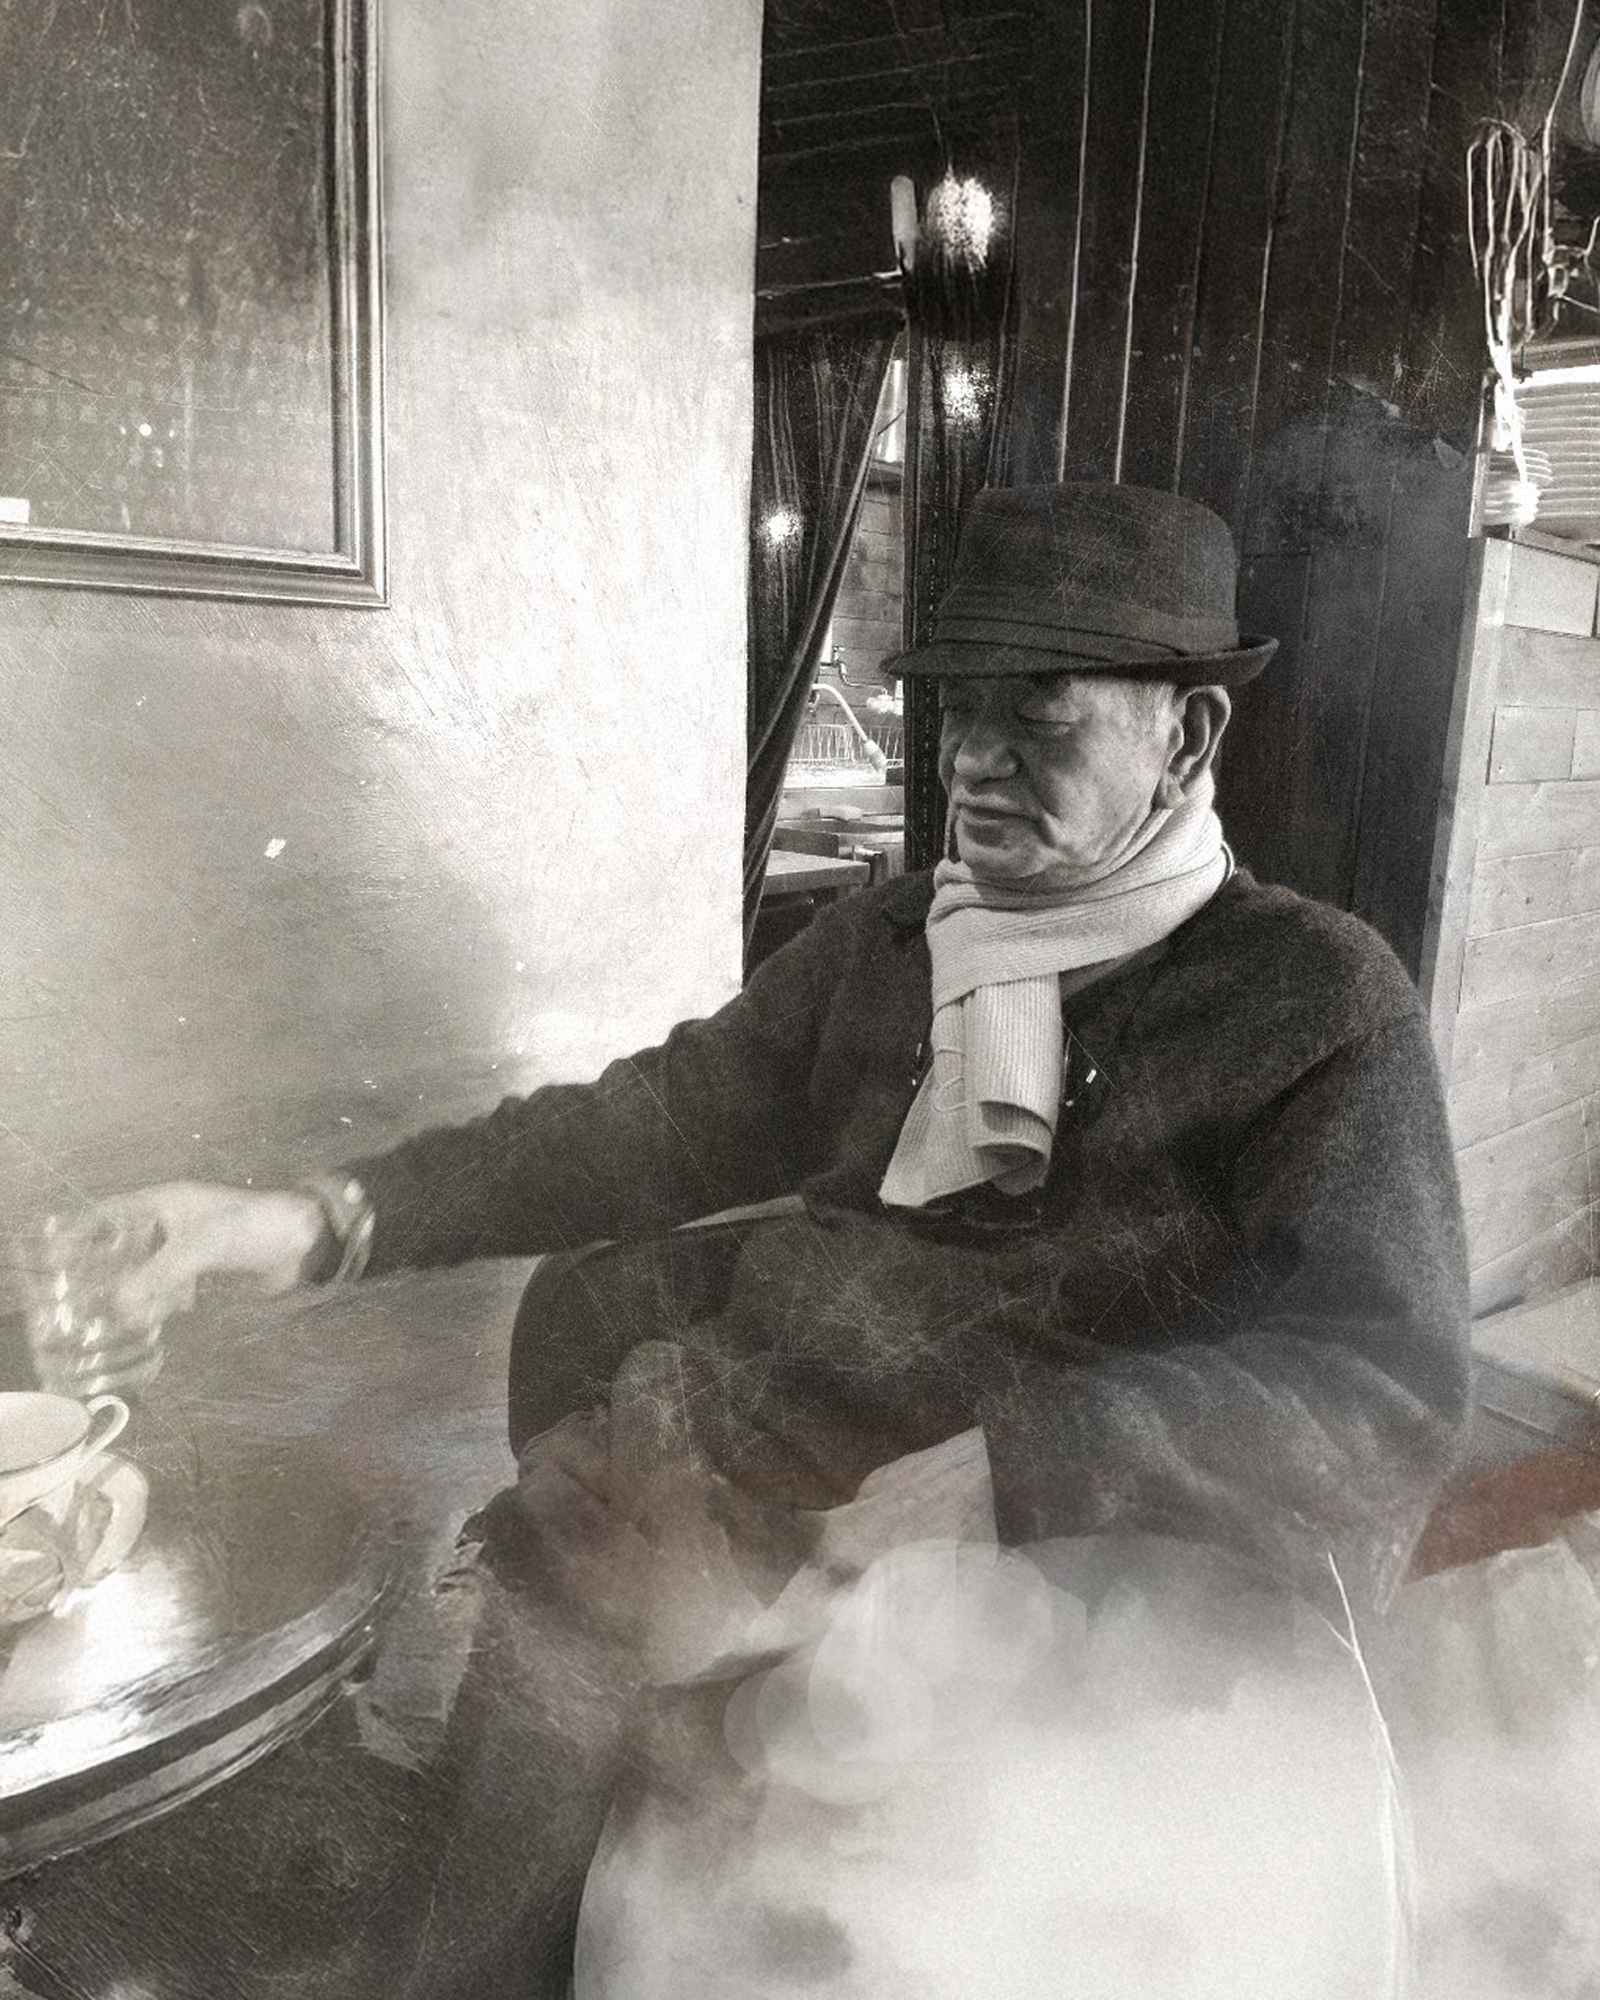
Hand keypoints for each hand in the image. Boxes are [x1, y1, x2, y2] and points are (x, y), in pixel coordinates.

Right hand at [83, 1182, 329, 1328]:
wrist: (307, 1240)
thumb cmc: (253, 1228)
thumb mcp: (201, 1248)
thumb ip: (159, 1275)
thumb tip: (120, 1306)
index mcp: (166, 1202)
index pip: (110, 1212)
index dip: (82, 1231)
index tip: (56, 1256)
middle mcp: (173, 1220)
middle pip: (128, 1244)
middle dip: (111, 1270)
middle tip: (91, 1300)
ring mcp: (192, 1244)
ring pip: (151, 1267)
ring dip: (141, 1289)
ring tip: (130, 1314)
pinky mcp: (211, 1266)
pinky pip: (176, 1282)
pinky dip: (168, 1297)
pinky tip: (170, 1312)